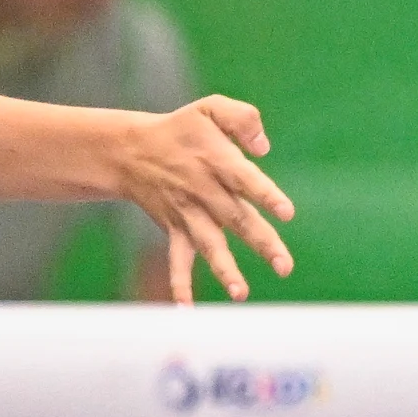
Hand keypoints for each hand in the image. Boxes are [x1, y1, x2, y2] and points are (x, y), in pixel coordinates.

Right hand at [113, 94, 294, 303]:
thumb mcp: (210, 108)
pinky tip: (185, 309)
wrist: (130, 150)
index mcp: (217, 160)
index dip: (265, 195)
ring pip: (209, 244)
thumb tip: (264, 147)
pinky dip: (179, 283)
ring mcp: (188, 214)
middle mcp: (203, 191)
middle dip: (261, 242)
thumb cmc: (182, 129)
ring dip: (224, 270)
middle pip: (236, 219)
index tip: (286, 213)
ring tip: (241, 294)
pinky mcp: (174, 228)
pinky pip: (176, 259)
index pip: (245, 179)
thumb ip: (242, 118)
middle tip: (284, 266)